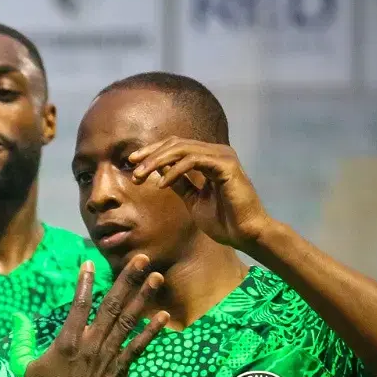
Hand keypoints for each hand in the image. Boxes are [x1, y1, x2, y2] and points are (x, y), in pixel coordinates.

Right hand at [24, 256, 169, 376]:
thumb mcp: (24, 367)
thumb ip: (22, 340)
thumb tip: (18, 317)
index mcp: (68, 341)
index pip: (79, 304)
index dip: (85, 282)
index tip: (90, 262)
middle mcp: (92, 343)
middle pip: (112, 305)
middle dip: (128, 280)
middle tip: (141, 259)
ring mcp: (109, 355)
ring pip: (129, 321)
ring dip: (144, 297)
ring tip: (158, 277)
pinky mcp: (121, 368)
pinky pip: (139, 346)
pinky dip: (151, 331)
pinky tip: (163, 315)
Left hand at [129, 138, 273, 250]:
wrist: (244, 234)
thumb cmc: (223, 220)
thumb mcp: (193, 199)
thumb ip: (180, 183)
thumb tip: (160, 171)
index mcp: (209, 158)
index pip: (176, 146)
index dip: (152, 152)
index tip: (132, 164)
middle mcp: (217, 152)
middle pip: (176, 143)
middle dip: (150, 154)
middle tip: (132, 168)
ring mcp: (223, 156)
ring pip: (182, 148)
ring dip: (157, 161)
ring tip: (141, 176)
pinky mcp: (226, 165)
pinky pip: (194, 160)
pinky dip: (174, 170)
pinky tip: (162, 184)